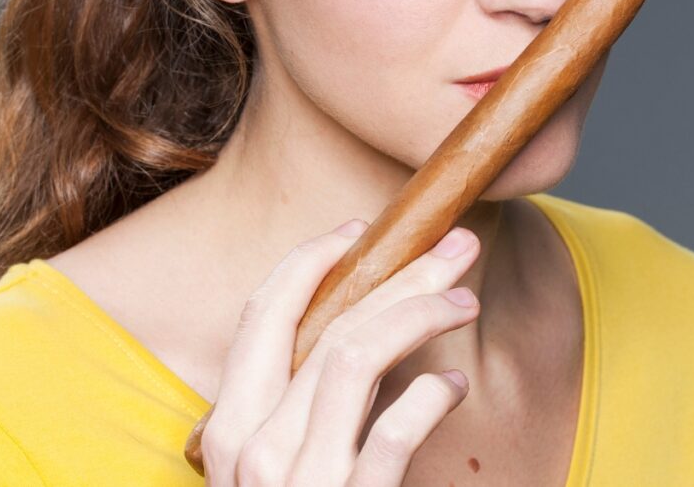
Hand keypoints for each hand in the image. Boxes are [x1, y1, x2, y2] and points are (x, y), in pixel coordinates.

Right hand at [199, 218, 480, 485]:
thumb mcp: (283, 458)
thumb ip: (302, 400)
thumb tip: (365, 320)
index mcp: (227, 425)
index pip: (261, 313)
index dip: (312, 261)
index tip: (361, 232)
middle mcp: (247, 448)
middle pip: (327, 324)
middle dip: (399, 273)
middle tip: (458, 246)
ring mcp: (295, 480)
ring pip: (357, 355)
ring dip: (422, 314)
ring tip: (467, 303)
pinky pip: (392, 430)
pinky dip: (430, 395)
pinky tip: (450, 385)